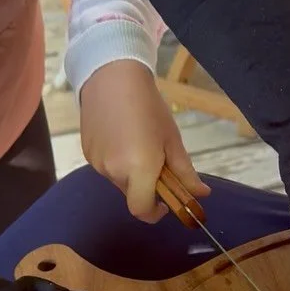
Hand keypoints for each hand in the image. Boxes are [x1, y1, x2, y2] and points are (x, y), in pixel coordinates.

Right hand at [80, 60, 207, 221]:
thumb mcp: (173, 142)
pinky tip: (122, 138)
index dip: (155, 214)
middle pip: (132, 195)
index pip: (142, 211)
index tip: (166, 205)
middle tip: (157, 164)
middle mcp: (113, 171)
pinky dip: (117, 163)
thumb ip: (186, 174)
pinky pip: (106, 168)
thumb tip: (202, 195)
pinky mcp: (87, 153)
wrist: (112, 76)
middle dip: (147, 188)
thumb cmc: (150, 108)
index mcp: (138, 170)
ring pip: (119, 181)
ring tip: (138, 145)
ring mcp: (97, 163)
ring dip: (132, 174)